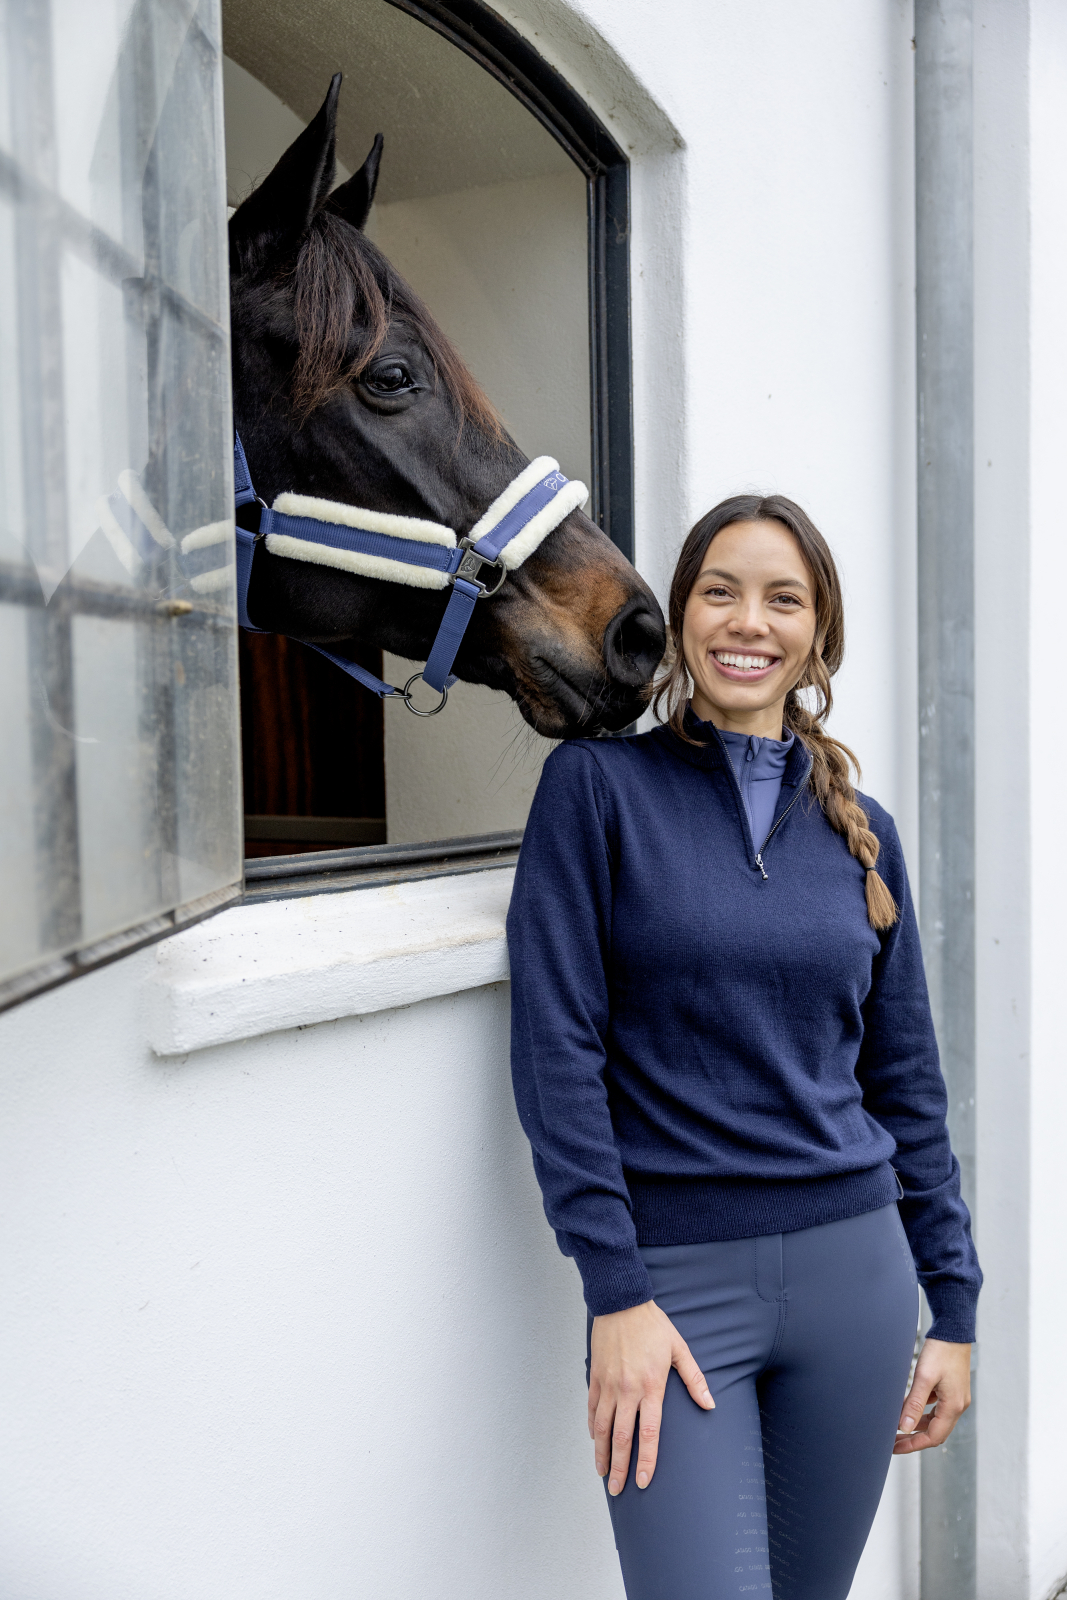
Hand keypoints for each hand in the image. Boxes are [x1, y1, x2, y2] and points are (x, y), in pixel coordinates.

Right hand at [589, 1299, 713, 1493]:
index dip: (645, 1462)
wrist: (622, 1302)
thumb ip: (694, 1379)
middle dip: (619, 1467)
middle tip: (617, 1489)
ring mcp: (609, 1384)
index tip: (642, 1482)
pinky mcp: (596, 1376)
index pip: (648, 1434)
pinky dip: (593, 1427)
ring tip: (602, 1473)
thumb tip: (711, 1404)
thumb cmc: (653, 1325)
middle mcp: (627, 1390)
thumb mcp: (679, 1349)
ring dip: (602, 1453)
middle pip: (622, 1438)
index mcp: (651, 1386)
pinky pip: (593, 1407)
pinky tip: (595, 1440)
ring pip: (603, 1428)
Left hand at [893, 1337, 971, 1453]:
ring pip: (935, 1420)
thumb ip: (914, 1403)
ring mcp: (956, 1398)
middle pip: (935, 1432)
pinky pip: (936, 1408)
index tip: (895, 1448)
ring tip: (897, 1426)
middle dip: (914, 1438)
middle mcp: (958, 1405)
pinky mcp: (951, 1389)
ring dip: (917, 1425)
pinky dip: (922, 1412)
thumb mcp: (924, 1377)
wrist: (954, 1330)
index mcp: (953, 1406)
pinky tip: (908, 1407)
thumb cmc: (940, 1351)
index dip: (913, 1445)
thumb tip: (905, 1427)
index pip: (933, 1437)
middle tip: (893, 1441)